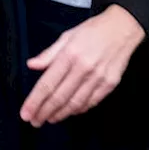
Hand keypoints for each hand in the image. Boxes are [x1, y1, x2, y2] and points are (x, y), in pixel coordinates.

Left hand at [19, 5, 145, 126]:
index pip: (47, 84)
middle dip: (44, 112)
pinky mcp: (110, 84)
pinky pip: (91, 102)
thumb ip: (48, 54)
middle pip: (59, 97)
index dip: (34, 102)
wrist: (123, 28)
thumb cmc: (92, 31)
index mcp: (69, 54)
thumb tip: (31, 65)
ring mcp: (98, 78)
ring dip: (60, 115)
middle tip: (34, 121)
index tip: (25, 114)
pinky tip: (69, 112)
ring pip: (75, 104)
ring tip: (49, 119)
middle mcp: (83, 68)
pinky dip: (78, 110)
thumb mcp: (67, 36)